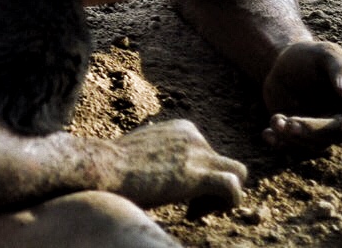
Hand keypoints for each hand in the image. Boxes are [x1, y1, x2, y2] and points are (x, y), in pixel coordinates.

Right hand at [109, 120, 246, 208]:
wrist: (103, 166)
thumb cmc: (114, 163)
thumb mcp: (144, 148)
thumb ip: (162, 150)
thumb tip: (159, 159)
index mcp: (182, 128)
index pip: (211, 152)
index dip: (200, 176)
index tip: (176, 192)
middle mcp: (194, 135)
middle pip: (227, 164)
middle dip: (215, 185)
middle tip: (190, 204)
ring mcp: (198, 153)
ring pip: (238, 175)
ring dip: (223, 196)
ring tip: (195, 210)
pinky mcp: (198, 175)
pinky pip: (233, 189)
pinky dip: (222, 206)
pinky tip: (191, 214)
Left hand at [262, 40, 341, 149]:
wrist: (288, 63)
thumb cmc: (314, 56)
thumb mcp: (327, 54)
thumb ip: (339, 70)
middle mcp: (341, 122)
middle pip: (331, 135)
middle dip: (311, 130)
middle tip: (289, 122)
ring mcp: (320, 130)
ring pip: (310, 144)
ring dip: (292, 136)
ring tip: (275, 119)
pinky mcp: (299, 133)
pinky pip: (291, 145)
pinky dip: (279, 143)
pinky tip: (267, 135)